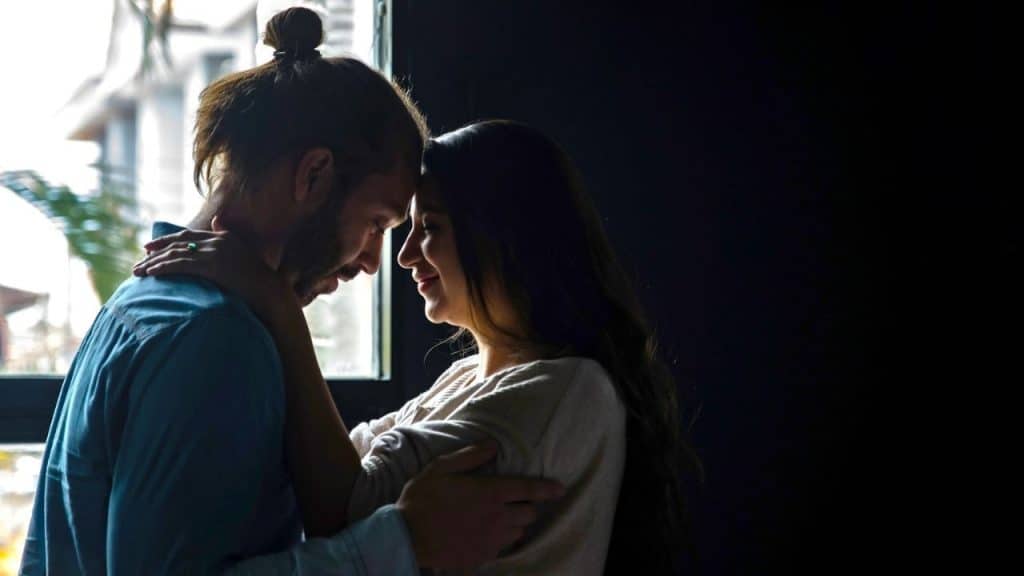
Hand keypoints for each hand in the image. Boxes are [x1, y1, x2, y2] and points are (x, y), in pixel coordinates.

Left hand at [133, 219, 293, 317]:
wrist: (269, 291)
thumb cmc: (258, 279)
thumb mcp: (242, 252)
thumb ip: (228, 236)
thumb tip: (217, 220)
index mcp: (223, 238)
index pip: (188, 236)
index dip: (168, 240)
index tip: (151, 246)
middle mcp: (217, 241)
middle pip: (178, 243)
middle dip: (156, 250)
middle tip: (140, 258)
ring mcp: (214, 253)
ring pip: (176, 255)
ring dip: (154, 262)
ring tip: (139, 271)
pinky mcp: (211, 266)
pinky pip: (180, 266)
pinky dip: (163, 268)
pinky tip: (151, 273)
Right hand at [396, 442, 564, 569]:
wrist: (406, 536)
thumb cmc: (422, 498)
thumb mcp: (442, 467)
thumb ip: (471, 455)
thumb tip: (494, 445)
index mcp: (490, 493)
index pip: (529, 490)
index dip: (548, 489)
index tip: (560, 489)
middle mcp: (497, 518)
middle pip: (529, 514)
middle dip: (527, 506)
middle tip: (514, 501)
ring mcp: (491, 540)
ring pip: (519, 533)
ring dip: (515, 524)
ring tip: (500, 518)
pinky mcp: (482, 557)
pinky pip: (502, 549)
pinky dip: (500, 540)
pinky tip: (486, 534)